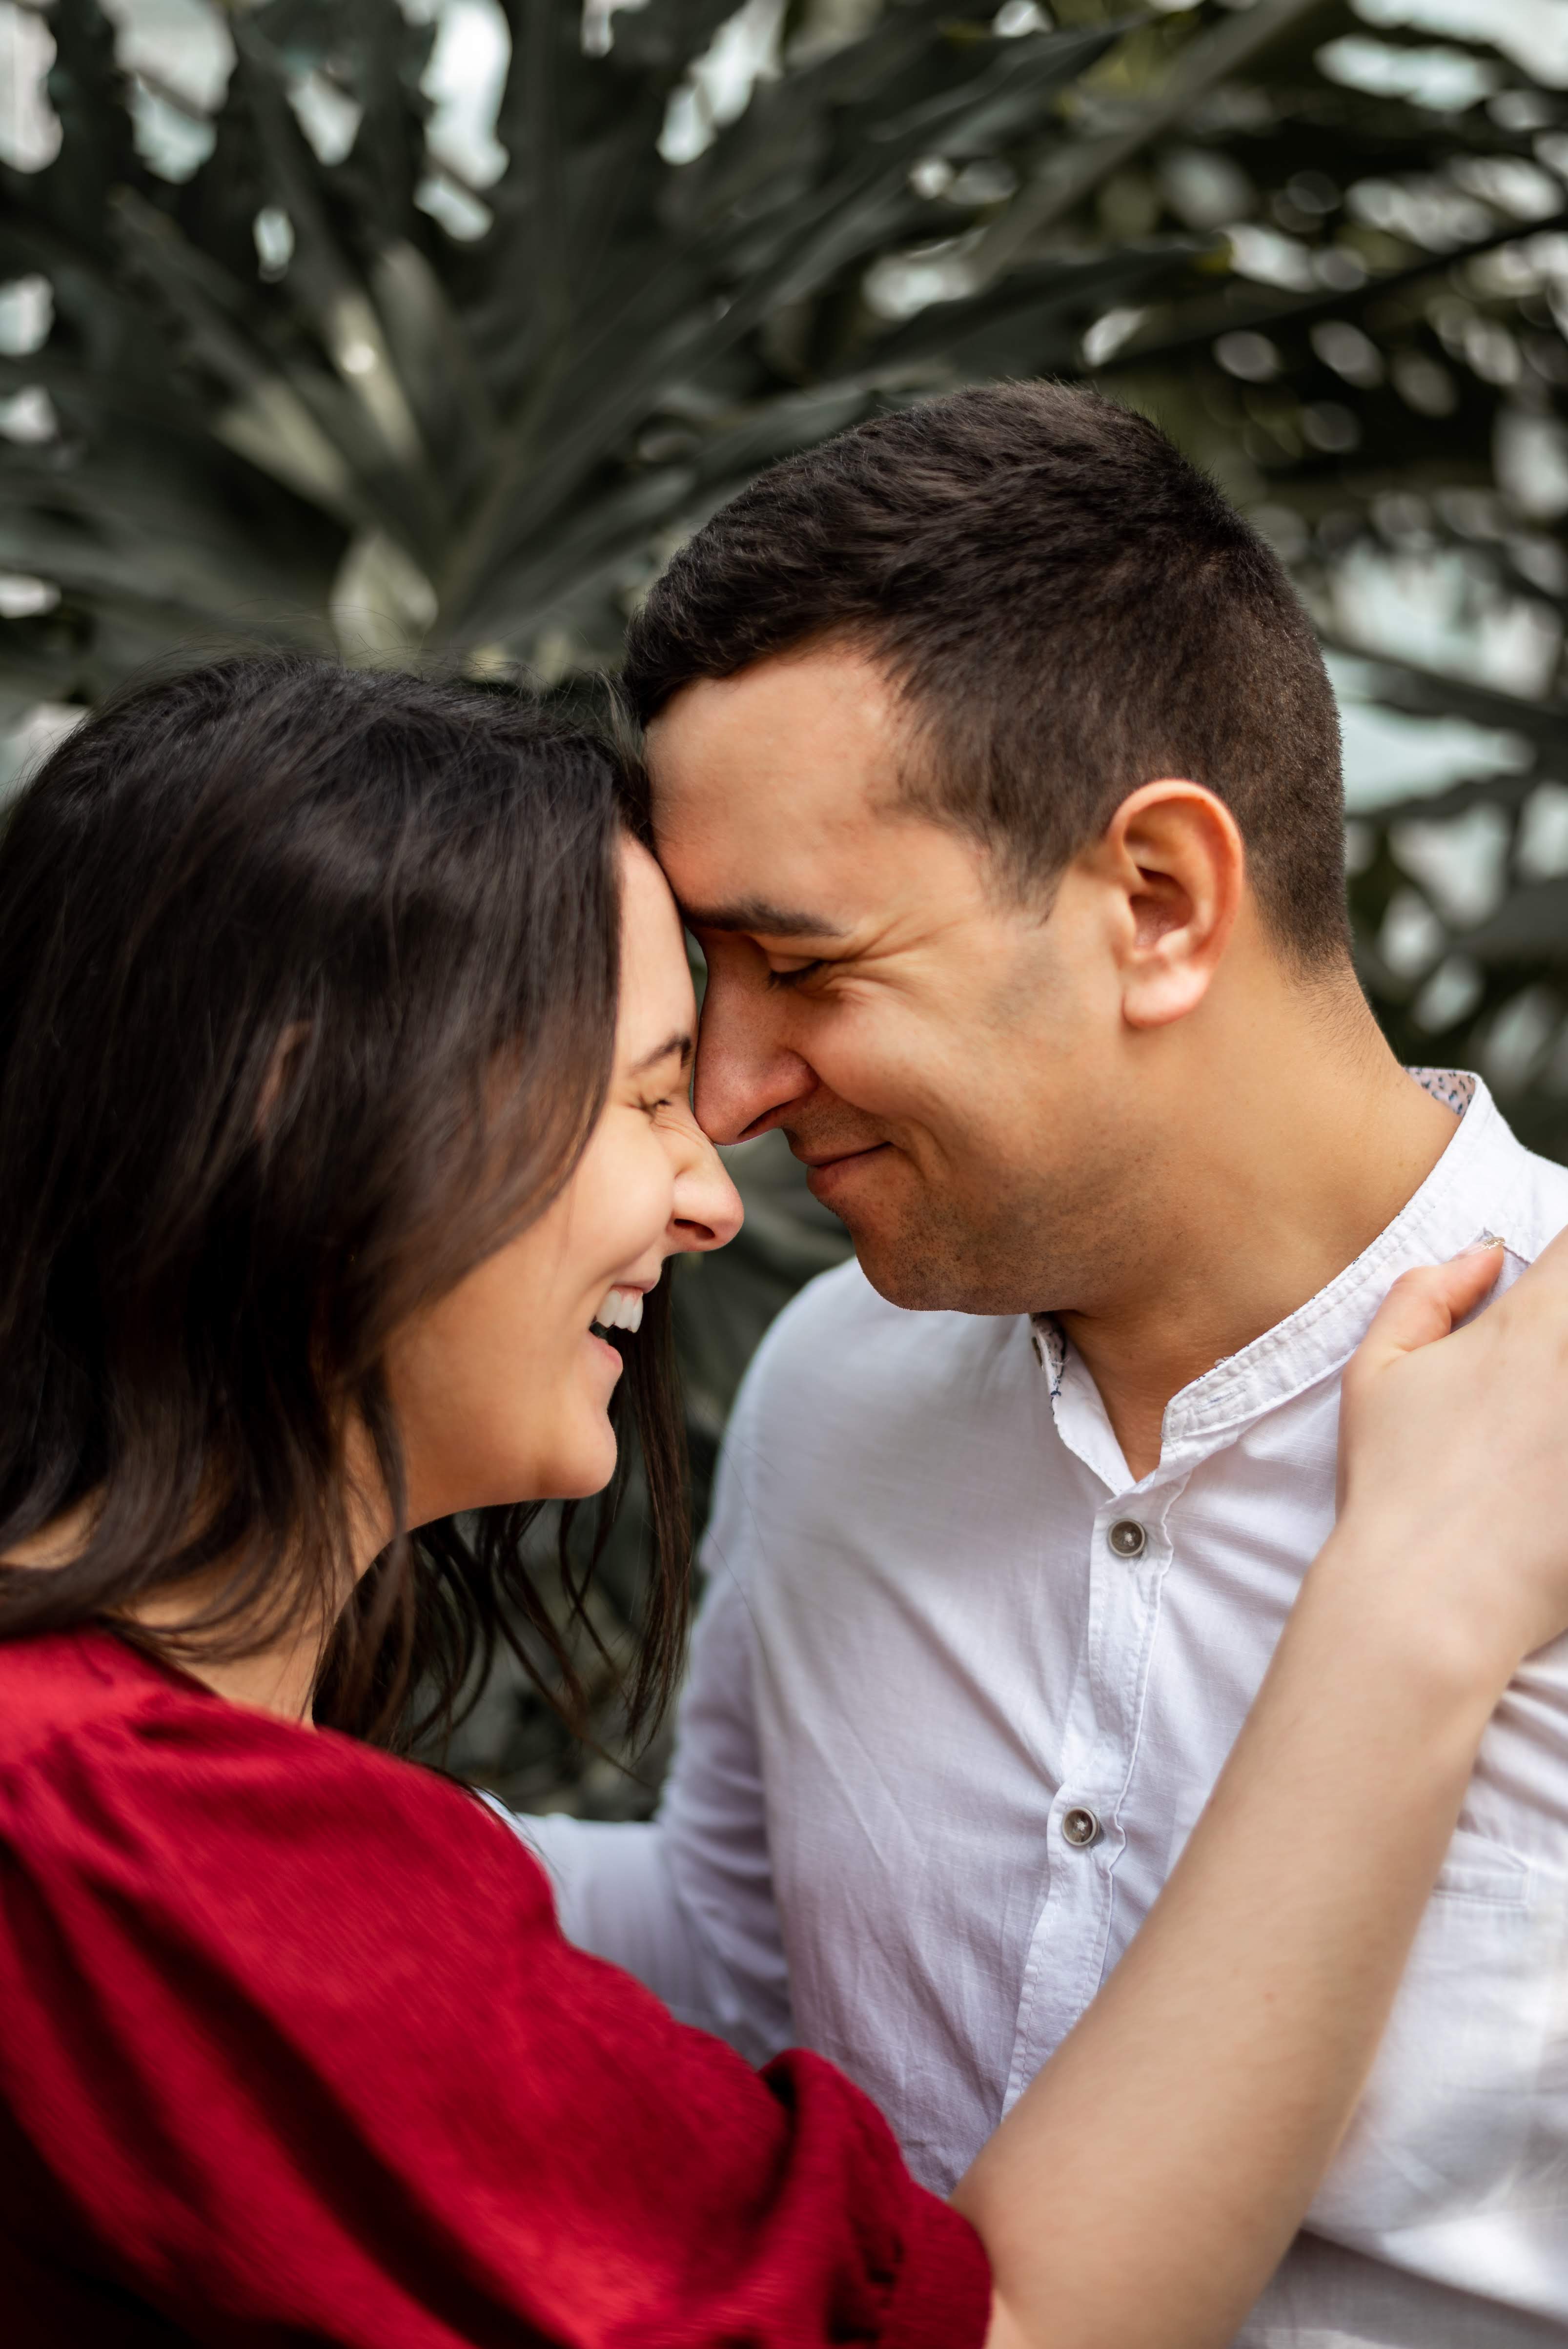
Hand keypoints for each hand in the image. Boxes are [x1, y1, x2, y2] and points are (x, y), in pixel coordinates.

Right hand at [1336, 1230, 1567, 1678]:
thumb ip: (1425, 1292)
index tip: (1553, 1303)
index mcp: (1531, 1325)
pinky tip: (1564, 1477)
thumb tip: (1485, 1256)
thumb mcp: (1374, 1371)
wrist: (1429, 1599)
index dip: (1567, 1269)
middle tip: (1544, 1392)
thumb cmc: (1394, 1486)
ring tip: (1553, 1434)